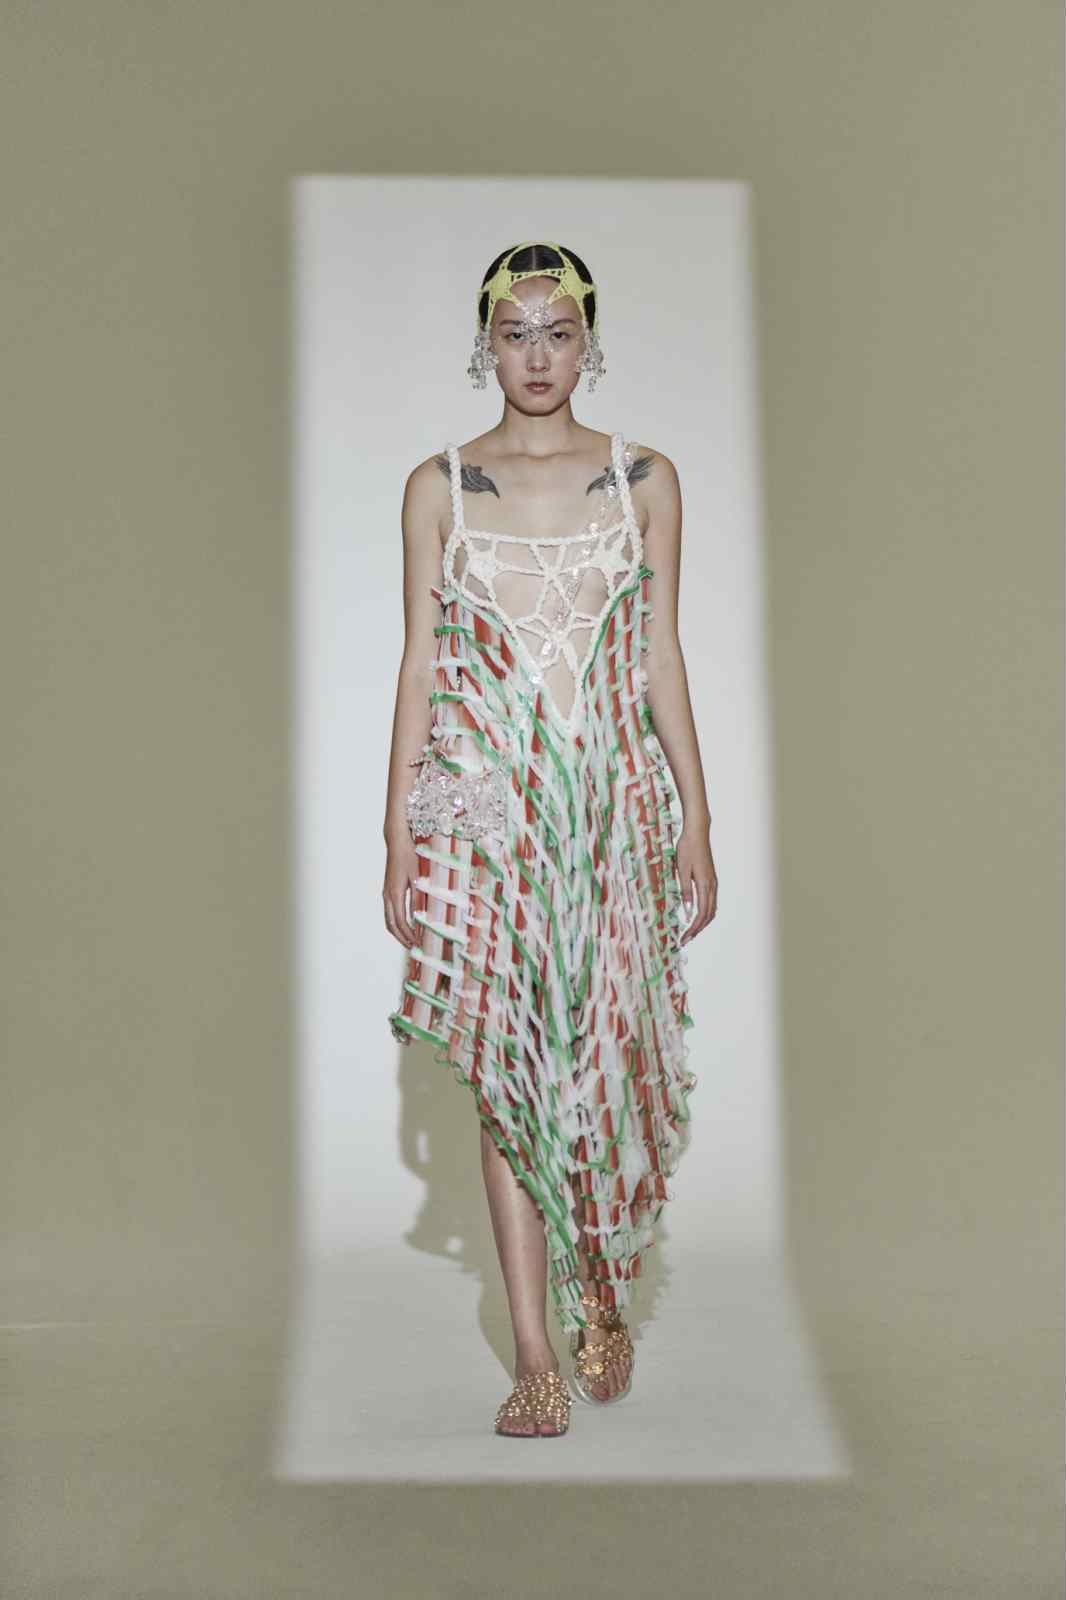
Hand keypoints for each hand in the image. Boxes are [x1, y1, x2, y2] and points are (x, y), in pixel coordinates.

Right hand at [383, 835, 419, 947]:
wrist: (396, 842)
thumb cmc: (410, 856)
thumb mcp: (418, 877)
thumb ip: (419, 898)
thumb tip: (421, 918)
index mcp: (395, 894)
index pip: (401, 922)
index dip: (409, 934)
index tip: (419, 943)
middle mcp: (387, 896)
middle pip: (391, 925)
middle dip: (402, 938)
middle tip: (414, 947)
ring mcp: (386, 893)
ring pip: (388, 920)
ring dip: (398, 932)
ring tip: (410, 940)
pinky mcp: (388, 891)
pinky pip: (389, 912)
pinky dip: (396, 923)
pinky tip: (406, 926)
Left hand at [676, 825, 716, 944]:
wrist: (697, 831)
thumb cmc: (687, 848)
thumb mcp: (682, 870)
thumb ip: (685, 891)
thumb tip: (688, 912)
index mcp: (705, 885)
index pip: (701, 914)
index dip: (693, 928)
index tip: (684, 938)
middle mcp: (712, 886)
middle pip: (708, 915)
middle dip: (698, 929)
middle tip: (685, 939)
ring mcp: (712, 882)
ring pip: (711, 909)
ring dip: (702, 922)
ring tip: (690, 931)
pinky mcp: (710, 878)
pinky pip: (710, 901)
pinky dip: (704, 912)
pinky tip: (696, 915)